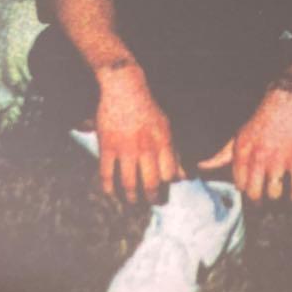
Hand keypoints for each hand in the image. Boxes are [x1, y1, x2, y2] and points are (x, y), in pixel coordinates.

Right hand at [96, 65, 183, 202]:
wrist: (125, 89)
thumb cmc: (148, 108)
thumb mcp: (167, 128)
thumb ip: (174, 153)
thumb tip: (184, 177)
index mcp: (163, 143)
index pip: (169, 175)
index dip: (167, 185)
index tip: (165, 189)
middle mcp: (146, 149)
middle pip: (151, 184)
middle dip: (152, 198)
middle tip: (150, 202)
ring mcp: (125, 149)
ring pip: (129, 184)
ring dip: (131, 198)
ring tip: (132, 201)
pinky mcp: (107, 147)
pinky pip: (107, 174)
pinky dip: (108, 188)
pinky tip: (111, 193)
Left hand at [199, 87, 291, 202]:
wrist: (284, 102)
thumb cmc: (259, 122)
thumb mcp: (238, 137)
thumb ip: (221, 156)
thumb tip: (201, 166)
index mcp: (242, 153)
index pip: (239, 185)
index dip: (244, 191)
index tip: (249, 192)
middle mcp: (258, 158)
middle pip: (254, 194)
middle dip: (257, 202)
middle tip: (260, 203)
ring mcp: (278, 159)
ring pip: (274, 193)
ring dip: (275, 199)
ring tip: (275, 199)